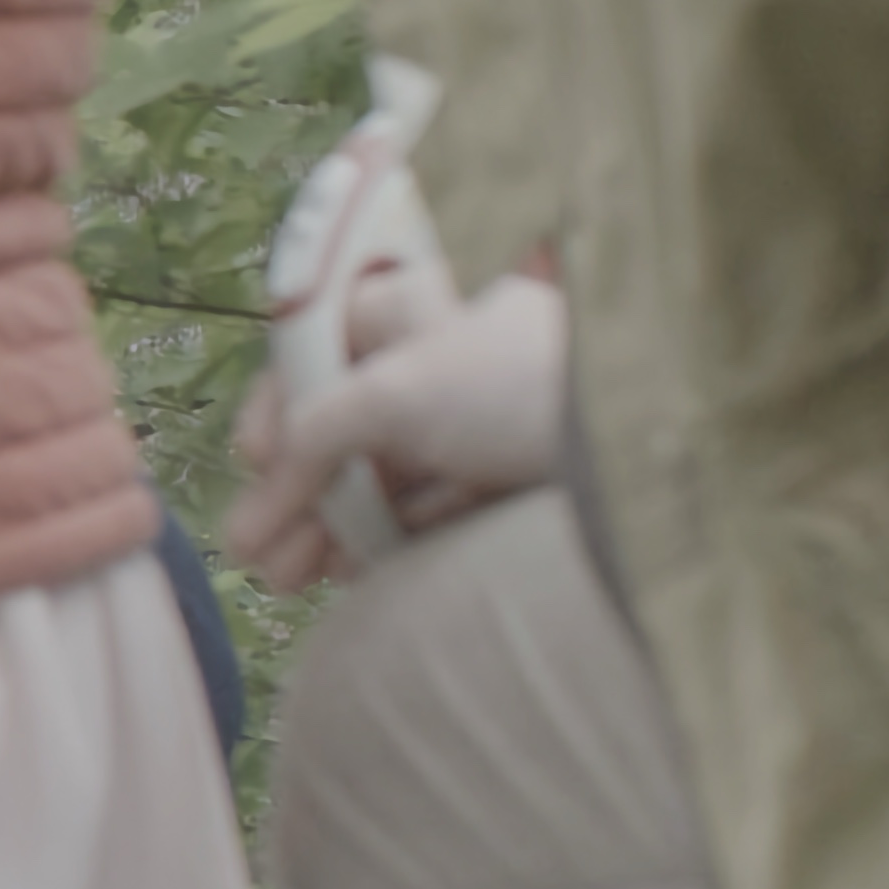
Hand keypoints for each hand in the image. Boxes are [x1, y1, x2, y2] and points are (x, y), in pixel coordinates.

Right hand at [225, 263, 572, 588]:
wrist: (638, 435)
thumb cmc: (507, 383)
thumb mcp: (391, 393)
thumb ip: (308, 439)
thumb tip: (252, 510)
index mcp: (403, 307)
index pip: (310, 355)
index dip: (273, 414)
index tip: (249, 469)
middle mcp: (431, 358)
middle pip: (339, 426)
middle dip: (291, 495)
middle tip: (256, 557)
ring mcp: (468, 420)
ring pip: (376, 475)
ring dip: (327, 527)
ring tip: (291, 580)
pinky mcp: (498, 476)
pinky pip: (422, 509)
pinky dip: (383, 539)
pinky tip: (350, 572)